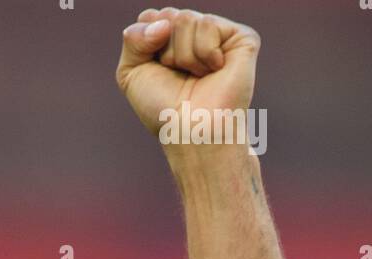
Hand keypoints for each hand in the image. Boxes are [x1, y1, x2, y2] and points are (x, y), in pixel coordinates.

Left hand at [116, 8, 259, 136]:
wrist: (191, 130)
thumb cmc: (162, 109)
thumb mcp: (131, 74)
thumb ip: (133, 38)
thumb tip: (163, 22)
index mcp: (170, 40)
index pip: (149, 17)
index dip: (146, 41)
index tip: (156, 69)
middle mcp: (195, 34)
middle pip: (167, 15)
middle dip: (165, 50)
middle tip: (178, 75)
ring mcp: (219, 34)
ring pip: (187, 18)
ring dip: (183, 56)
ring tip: (197, 76)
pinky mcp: (241, 37)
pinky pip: (208, 24)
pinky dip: (204, 52)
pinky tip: (214, 71)